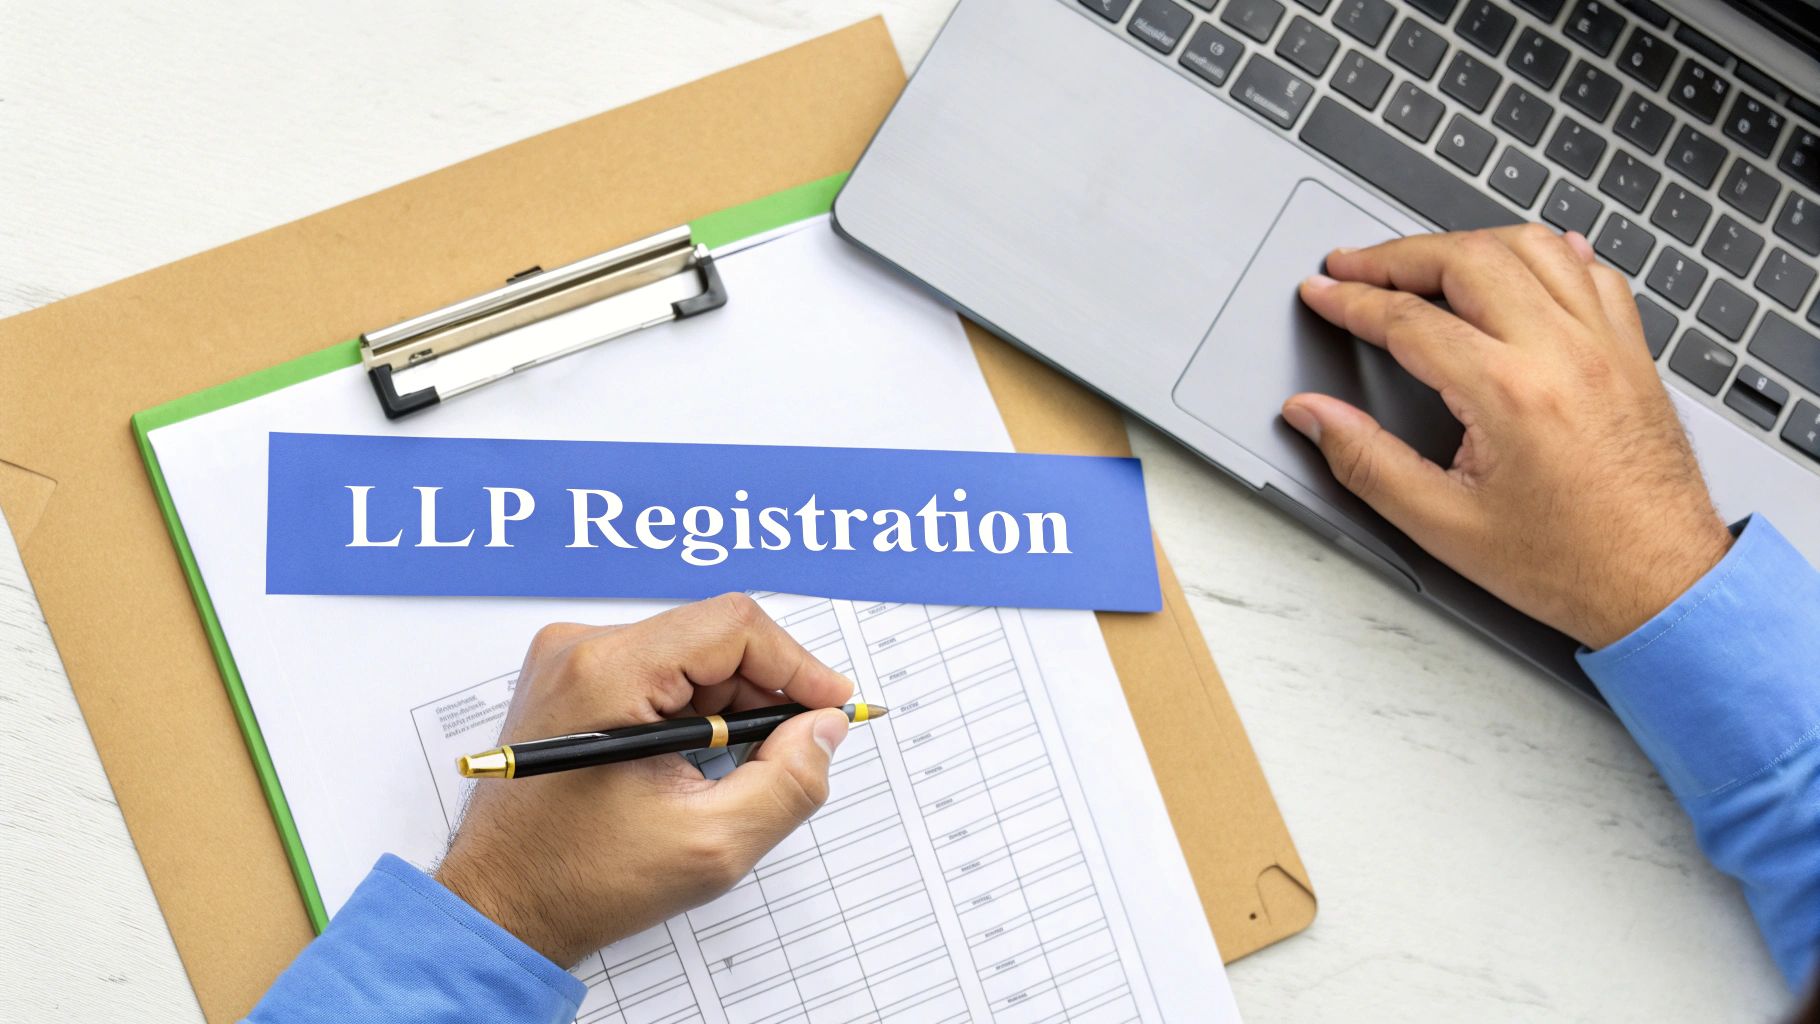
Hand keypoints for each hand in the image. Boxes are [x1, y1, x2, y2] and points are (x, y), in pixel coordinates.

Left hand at [435, 593, 854, 965]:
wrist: (500, 905)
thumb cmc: (579, 881)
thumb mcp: (710, 845)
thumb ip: (787, 782)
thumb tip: (824, 728)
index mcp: (608, 673)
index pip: (733, 627)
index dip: (796, 665)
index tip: (831, 707)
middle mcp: (582, 649)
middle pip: (712, 639)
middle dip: (762, 695)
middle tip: (785, 755)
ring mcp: (571, 661)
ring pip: (690, 657)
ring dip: (726, 708)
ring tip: (724, 774)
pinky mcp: (572, 680)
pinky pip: (659, 673)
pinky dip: (693, 713)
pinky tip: (692, 766)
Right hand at [1281, 225, 1732, 648]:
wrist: (1663, 583)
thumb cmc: (1571, 563)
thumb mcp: (1443, 525)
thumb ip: (1366, 461)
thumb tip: (1312, 415)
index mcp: (1510, 392)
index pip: (1409, 319)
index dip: (1352, 302)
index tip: (1322, 293)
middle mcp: (1562, 350)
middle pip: (1467, 258)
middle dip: (1397, 255)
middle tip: (1353, 266)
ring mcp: (1605, 342)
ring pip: (1530, 245)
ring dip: (1466, 242)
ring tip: (1423, 259)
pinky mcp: (1631, 350)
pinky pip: (1589, 270)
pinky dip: (1544, 253)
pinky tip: (1520, 262)